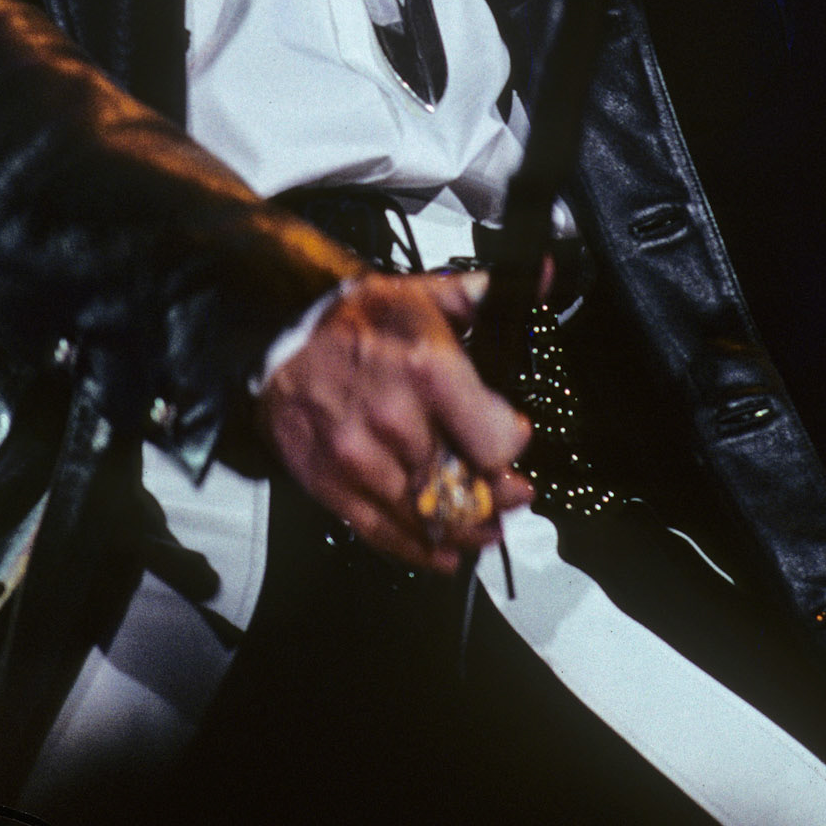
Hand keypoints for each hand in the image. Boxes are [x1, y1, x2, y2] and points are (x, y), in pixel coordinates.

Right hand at [254, 269, 533, 573]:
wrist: (277, 335)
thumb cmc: (357, 318)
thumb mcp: (424, 294)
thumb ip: (487, 293)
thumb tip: (548, 274)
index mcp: (427, 368)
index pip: (497, 441)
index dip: (512, 444)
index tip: (512, 438)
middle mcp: (395, 419)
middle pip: (468, 486)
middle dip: (496, 493)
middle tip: (511, 494)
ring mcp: (359, 458)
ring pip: (430, 517)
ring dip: (464, 527)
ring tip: (483, 523)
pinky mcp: (331, 484)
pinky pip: (383, 533)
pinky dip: (420, 550)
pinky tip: (444, 551)